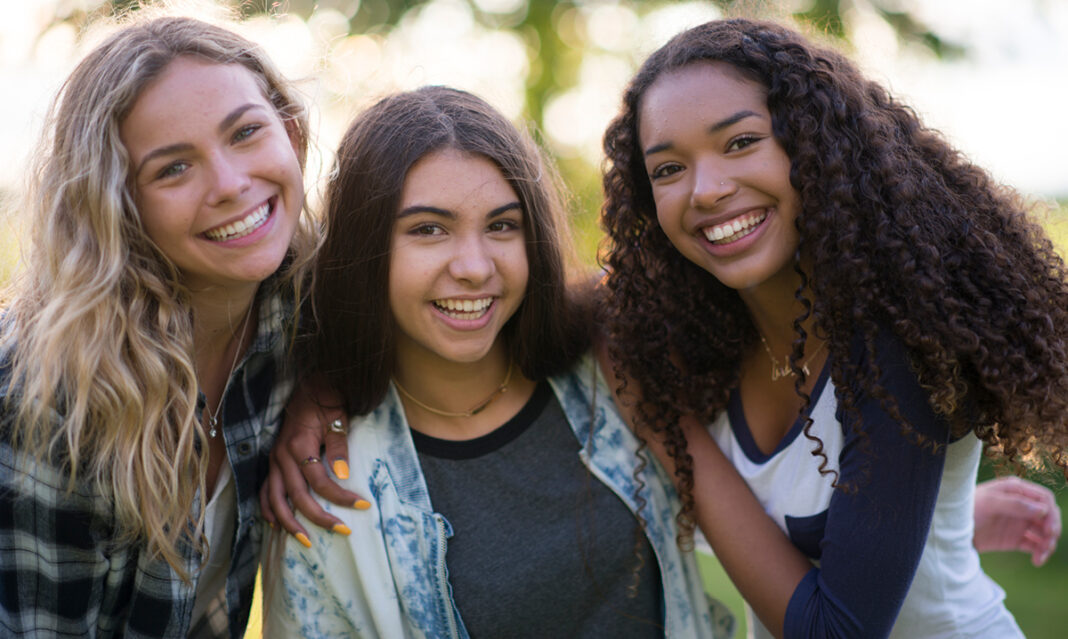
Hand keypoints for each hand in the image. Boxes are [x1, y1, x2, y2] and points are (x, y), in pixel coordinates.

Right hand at [259, 376, 368, 544]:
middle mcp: (281, 456)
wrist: (309, 386)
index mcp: (298, 445)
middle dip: (319, 517)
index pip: (320, 480)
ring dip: (289, 523)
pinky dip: (269, 510)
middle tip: (341, 530)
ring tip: (306, 541)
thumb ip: (338, 448)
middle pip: (296, 496)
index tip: (363, 505)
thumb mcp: (338, 419)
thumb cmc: (326, 402)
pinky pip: (265, 491)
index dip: (341, 496)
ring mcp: (274, 460)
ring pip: (274, 500)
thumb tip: (343, 476)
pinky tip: (277, 525)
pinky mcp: (272, 462)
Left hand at [973, 476, 1060, 565]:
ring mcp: (1018, 522)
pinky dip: (1040, 553)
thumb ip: (1014, 504)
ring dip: (1049, 544)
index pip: (1044, 498)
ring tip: (1041, 556)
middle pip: (1048, 516)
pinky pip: (1035, 546)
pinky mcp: (1015, 539)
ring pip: (1044, 532)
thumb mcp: (987, 503)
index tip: (1049, 528)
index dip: (1051, 512)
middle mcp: (1020, 505)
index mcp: (1015, 490)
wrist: (949, 530)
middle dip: (1053, 529)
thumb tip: (1042, 509)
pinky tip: (1037, 561)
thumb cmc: (965, 509)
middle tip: (1049, 542)